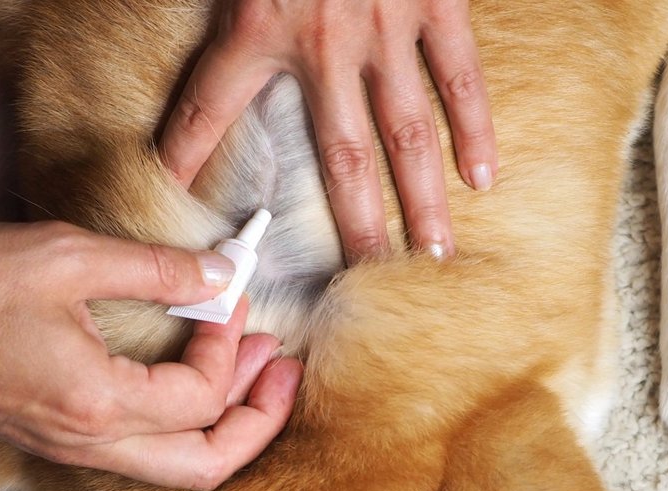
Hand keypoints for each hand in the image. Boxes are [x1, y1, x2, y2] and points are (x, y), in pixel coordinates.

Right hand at [0, 223, 303, 489]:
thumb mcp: (67, 258)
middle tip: (282, 370)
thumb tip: (221, 274)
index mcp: (98, 406)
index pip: (203, 397)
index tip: (228, 296)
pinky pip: (140, 453)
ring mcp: (70, 449)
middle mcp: (89, 444)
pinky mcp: (55, 439)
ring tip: (249, 371)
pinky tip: (185, 378)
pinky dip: (180, 424)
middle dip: (259, 421)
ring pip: (174, 468)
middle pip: (207, 468)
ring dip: (223, 425)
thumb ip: (156, 269)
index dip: (231, 344)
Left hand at [159, 0, 496, 261]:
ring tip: (430, 254)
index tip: (183, 213)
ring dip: (420, 198)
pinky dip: (474, 126)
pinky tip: (484, 176)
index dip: (189, 158)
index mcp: (261, 23)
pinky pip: (459, 74)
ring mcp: (388, 26)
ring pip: (407, 131)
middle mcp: (326, 42)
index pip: (211, 106)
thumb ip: (211, 24)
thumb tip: (184, 49)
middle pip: (340, 156)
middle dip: (352, 226)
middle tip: (363, 284)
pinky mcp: (435, 3)